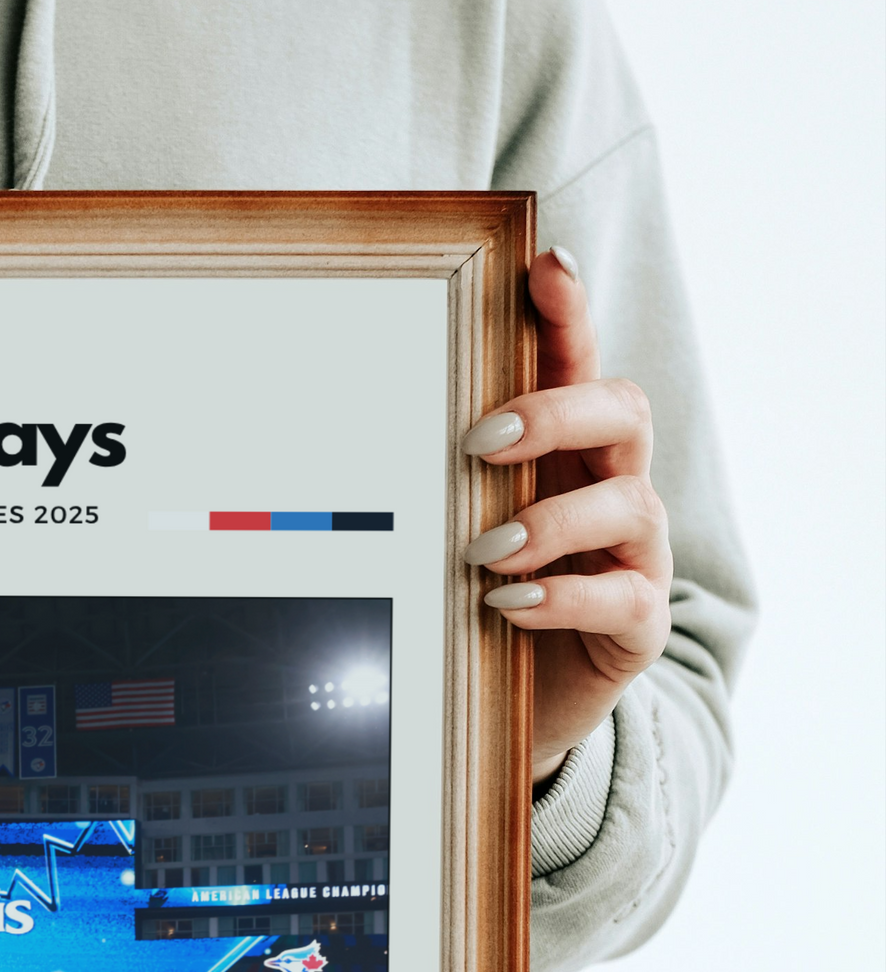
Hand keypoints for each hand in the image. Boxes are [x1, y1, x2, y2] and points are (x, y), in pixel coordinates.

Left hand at [461, 247, 672, 780]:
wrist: (516, 705)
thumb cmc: (476, 598)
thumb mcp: (449, 526)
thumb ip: (427, 472)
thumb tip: (332, 408)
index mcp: (564, 449)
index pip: (578, 361)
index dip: (570, 311)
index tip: (546, 266)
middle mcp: (609, 486)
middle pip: (624, 410)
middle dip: (556, 412)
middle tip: (480, 441)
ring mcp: (634, 553)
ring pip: (632, 501)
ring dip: (552, 519)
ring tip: (483, 550)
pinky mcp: (639, 622)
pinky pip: (626, 596)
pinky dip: (564, 597)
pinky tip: (507, 604)